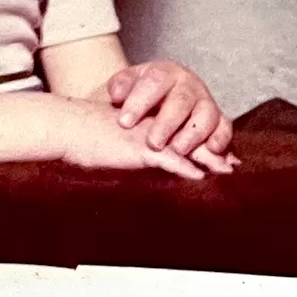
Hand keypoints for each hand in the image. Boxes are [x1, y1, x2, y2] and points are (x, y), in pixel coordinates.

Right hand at [60, 99, 231, 179]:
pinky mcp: (137, 148)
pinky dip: (184, 168)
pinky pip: (167, 158)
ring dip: (206, 159)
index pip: (180, 129)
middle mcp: (150, 124)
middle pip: (188, 136)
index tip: (218, 153)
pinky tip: (198, 176)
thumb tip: (131, 155)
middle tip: (232, 164)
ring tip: (226, 171)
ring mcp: (146, 136)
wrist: (64, 125)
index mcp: (146, 120)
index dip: (201, 141)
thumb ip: (125, 143)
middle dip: (212, 150)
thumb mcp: (108, 135)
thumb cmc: (81, 134)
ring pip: (184, 146)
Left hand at [105, 61, 237, 170]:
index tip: (124, 122)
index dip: (139, 101)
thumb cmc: (140, 96)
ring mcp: (205, 102)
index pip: (154, 82)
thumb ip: (120, 86)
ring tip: (177, 149)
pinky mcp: (219, 120)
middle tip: (152, 142)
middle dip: (167, 123)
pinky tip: (211, 149)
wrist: (162, 99)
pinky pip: (225, 128)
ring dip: (192, 134)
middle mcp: (188, 84)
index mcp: (164, 72)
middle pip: (181, 100)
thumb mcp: (127, 85)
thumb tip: (116, 94)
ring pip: (206, 115)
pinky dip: (220, 138)